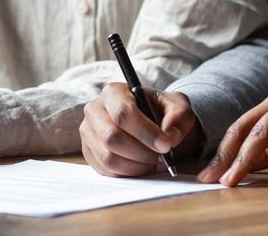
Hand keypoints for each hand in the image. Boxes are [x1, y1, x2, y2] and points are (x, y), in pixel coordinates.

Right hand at [81, 82, 202, 176]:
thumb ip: (179, 116)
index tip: (166, 146)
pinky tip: (142, 167)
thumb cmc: (162, 112)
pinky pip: (105, 171)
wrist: (152, 123)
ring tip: (155, 164)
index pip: (124, 114)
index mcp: (114, 92)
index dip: (146, 133)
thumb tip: (170, 136)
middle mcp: (94, 110)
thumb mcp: (178, 107)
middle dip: (141, 153)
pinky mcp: (89, 152)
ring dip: (136, 167)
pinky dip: (127, 174)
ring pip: (108, 158)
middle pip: (112, 138)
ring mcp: (88, 133)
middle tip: (162, 159)